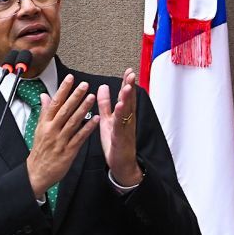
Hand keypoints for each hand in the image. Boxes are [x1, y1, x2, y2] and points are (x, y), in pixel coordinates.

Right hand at [26, 75, 98, 198]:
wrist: (37, 172)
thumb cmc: (40, 151)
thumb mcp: (38, 129)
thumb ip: (44, 111)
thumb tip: (44, 95)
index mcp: (45, 123)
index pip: (54, 103)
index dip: (63, 90)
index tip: (70, 79)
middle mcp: (52, 130)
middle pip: (64, 110)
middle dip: (75, 96)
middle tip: (84, 85)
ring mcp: (61, 140)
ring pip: (73, 122)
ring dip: (83, 109)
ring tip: (92, 97)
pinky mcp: (68, 151)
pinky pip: (79, 138)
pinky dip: (87, 129)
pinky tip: (95, 120)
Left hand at [97, 69, 142, 186]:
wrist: (122, 164)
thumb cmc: (115, 142)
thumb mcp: (107, 120)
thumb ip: (105, 104)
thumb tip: (103, 87)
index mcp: (123, 115)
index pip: (125, 96)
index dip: (126, 83)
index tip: (128, 70)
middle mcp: (127, 120)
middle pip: (129, 100)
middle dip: (130, 87)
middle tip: (131, 74)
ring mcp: (125, 129)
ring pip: (127, 111)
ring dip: (127, 98)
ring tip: (127, 86)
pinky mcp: (121, 138)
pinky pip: (121, 125)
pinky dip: (121, 115)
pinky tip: (120, 106)